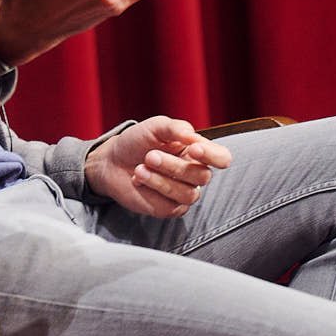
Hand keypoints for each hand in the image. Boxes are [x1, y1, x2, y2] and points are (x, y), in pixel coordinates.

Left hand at [84, 116, 231, 217]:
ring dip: (161, 180)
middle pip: (202, 176)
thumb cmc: (138, 141)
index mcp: (197, 151)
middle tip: (149, 156)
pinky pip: (170, 207)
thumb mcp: (155, 126)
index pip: (222, 158)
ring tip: (139, 168)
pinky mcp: (169, 209)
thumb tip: (193, 136)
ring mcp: (183, 193)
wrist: (112, 160)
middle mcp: (195, 173)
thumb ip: (175, 128)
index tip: (193, 149)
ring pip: (187, 194)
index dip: (213, 156)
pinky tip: (138, 180)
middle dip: (173, 166)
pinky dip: (151, 191)